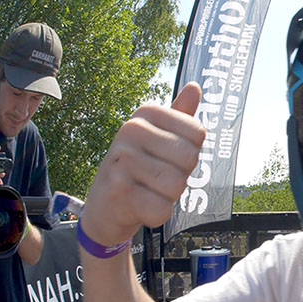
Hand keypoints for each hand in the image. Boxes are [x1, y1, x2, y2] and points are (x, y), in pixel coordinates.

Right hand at [80, 84, 205, 245]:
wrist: (104, 207)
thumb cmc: (140, 170)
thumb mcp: (158, 139)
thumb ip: (180, 116)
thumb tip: (195, 86)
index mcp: (146, 113)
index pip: (197, 133)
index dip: (190, 153)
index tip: (167, 158)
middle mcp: (130, 130)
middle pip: (189, 158)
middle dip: (181, 177)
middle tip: (156, 178)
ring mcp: (122, 159)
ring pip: (176, 185)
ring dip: (167, 197)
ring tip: (147, 191)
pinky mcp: (118, 191)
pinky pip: (161, 209)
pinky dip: (156, 214)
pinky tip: (139, 207)